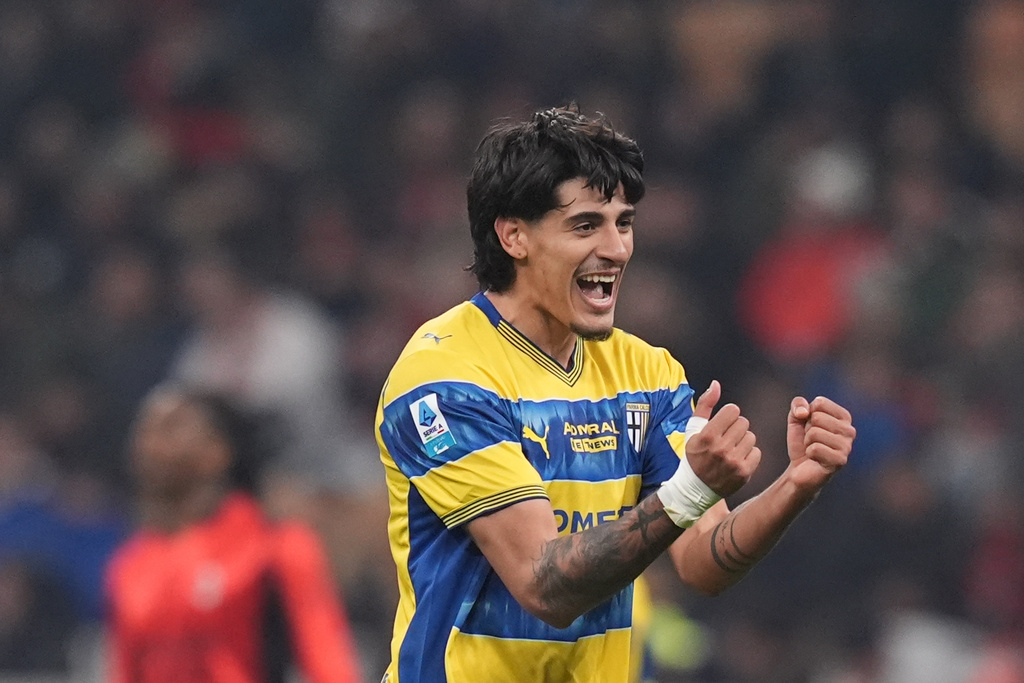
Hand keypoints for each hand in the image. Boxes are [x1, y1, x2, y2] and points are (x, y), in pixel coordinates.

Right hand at [684, 380, 761, 496]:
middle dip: (735, 428)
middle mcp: (720, 448)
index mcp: (707, 435)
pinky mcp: (744, 472)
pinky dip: (748, 455)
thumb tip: (716, 384)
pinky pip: (757, 452)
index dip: (727, 416)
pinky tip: (736, 460)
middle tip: (725, 439)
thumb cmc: (694, 454)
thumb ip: (705, 404)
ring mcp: (733, 461)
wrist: (695, 489)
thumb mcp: (693, 429)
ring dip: (743, 441)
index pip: (733, 410)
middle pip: (744, 422)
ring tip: (731, 450)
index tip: (721, 425)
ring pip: (751, 437)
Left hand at [786, 396, 855, 493]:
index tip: (810, 426)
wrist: (799, 469)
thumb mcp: (796, 417)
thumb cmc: (801, 441)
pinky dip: (809, 453)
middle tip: (811, 441)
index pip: (820, 403)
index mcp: (844, 417)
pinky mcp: (840, 461)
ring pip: (815, 433)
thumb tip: (804, 412)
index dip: (807, 414)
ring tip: (813, 449)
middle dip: (807, 429)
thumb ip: (798, 404)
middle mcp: (850, 430)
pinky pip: (814, 449)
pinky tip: (815, 459)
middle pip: (817, 417)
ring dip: (807, 442)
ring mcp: (847, 446)